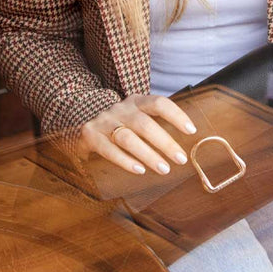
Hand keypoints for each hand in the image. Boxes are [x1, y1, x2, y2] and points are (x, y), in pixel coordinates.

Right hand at [77, 94, 196, 174]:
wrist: (81, 120)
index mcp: (137, 101)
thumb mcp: (137, 117)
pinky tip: (139, 170)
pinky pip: (109, 150)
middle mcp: (121, 108)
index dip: (176, 115)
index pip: (159, 103)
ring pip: (128, 138)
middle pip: (145, 124)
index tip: (191, 130)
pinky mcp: (91, 135)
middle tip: (181, 159)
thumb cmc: (121, 124)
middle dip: (165, 142)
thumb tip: (185, 142)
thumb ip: (156, 125)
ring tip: (164, 169)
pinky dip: (125, 161)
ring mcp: (105, 121)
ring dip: (148, 155)